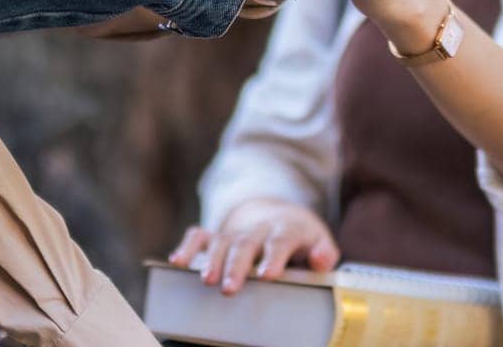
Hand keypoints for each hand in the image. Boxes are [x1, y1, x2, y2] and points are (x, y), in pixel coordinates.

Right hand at [167, 198, 339, 294]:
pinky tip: (178, 262)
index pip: (281, 241)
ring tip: (206, 281)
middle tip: (230, 289)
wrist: (278, 214)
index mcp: (286, 229)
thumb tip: (320, 259)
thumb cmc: (301, 238)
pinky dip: (188, 247)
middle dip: (237, 266)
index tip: (268, 274)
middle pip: (247, 244)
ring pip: (222, 242)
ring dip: (213, 261)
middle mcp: (258, 229)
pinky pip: (200, 236)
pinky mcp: (218, 234)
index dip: (274, 257)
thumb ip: (324, 253)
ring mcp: (236, 231)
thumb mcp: (319, 241)